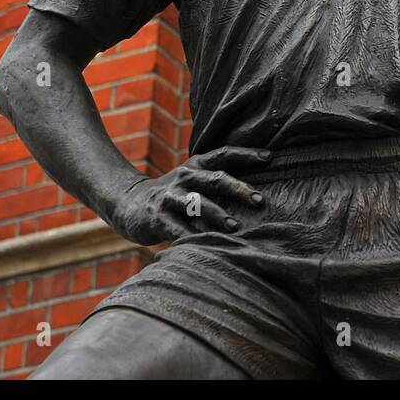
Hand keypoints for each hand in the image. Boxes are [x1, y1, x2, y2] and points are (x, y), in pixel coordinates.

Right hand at [108, 146, 271, 244]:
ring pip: (197, 203)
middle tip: (260, 200)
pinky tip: (207, 245)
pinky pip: (177, 228)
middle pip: (215, 180)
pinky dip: (192, 236)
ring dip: (217, 214)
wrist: (129, 203)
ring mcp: (170, 197)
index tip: (269, 157)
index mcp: (196, 166)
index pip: (223, 155)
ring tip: (235, 226)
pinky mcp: (157, 217)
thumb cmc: (174, 194)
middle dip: (239, 189)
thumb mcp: (193, 180)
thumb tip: (257, 189)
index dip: (246, 154)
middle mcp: (184, 177)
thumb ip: (217, 180)